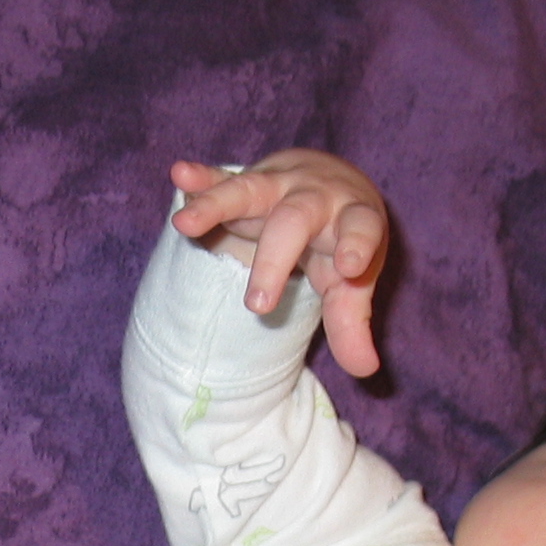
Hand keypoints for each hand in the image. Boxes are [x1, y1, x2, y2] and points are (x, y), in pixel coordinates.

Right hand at [169, 149, 388, 377]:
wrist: (329, 183)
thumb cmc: (342, 239)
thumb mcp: (351, 280)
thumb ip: (352, 323)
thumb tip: (365, 369)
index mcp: (352, 217)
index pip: (360, 226)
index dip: (357, 243)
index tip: (349, 268)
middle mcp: (314, 196)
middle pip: (293, 220)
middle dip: (273, 259)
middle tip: (258, 306)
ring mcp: (277, 184)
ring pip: (248, 190)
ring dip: (215, 205)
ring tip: (184, 222)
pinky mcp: (245, 182)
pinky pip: (220, 179)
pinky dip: (200, 180)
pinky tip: (180, 176)